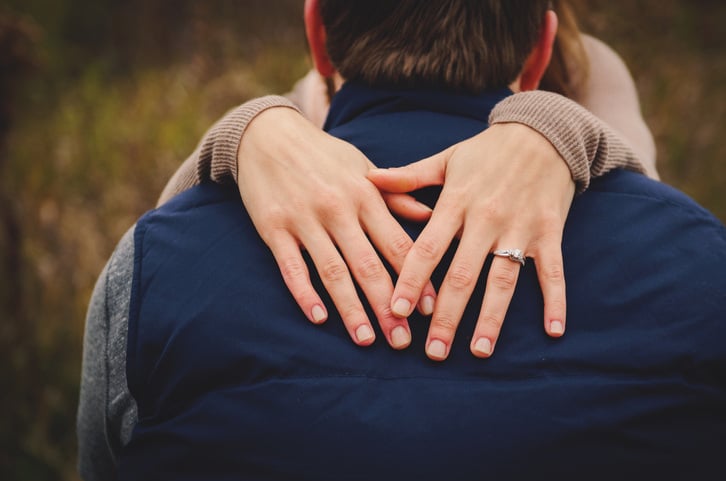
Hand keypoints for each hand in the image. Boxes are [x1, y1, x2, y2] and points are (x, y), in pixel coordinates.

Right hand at [237, 107, 434, 347]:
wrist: (268, 136)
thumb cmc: (324, 156)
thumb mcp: (363, 168)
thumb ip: (396, 196)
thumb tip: (433, 216)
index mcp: (365, 195)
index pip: (397, 244)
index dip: (417, 279)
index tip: (431, 311)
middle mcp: (338, 209)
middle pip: (368, 265)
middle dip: (388, 305)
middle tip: (402, 341)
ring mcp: (305, 220)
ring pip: (333, 271)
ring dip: (351, 308)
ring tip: (366, 339)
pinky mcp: (274, 228)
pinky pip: (291, 266)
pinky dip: (304, 292)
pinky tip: (318, 317)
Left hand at [368, 123, 574, 359]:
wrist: (544, 132)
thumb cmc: (487, 150)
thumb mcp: (446, 159)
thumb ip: (408, 176)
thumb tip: (368, 180)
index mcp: (456, 202)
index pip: (427, 248)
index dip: (411, 280)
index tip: (396, 310)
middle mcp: (486, 219)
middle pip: (462, 274)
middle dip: (446, 316)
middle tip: (433, 351)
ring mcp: (519, 228)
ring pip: (503, 280)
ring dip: (491, 318)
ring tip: (480, 351)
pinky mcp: (549, 232)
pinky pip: (552, 271)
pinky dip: (556, 300)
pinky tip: (552, 331)